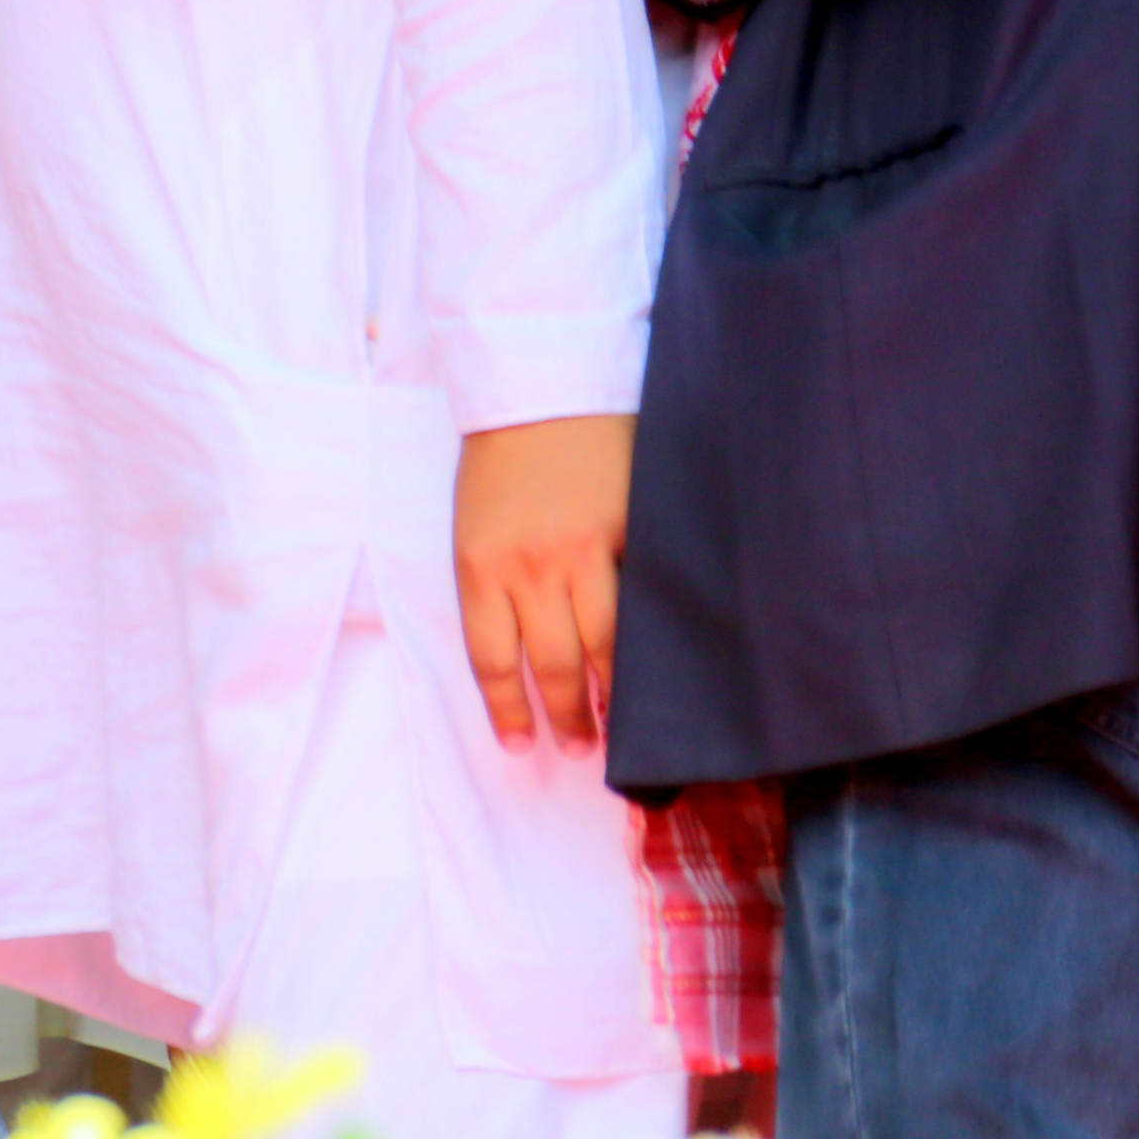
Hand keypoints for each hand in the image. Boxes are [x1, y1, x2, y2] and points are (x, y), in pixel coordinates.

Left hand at [454, 411, 634, 744]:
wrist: (544, 387)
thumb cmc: (501, 460)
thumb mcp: (474, 526)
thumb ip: (497, 587)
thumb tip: (526, 655)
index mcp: (481, 564)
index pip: (493, 660)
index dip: (509, 712)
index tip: (523, 749)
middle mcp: (535, 565)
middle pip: (554, 665)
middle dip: (569, 717)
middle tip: (583, 751)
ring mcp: (591, 549)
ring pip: (607, 646)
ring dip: (614, 696)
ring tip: (624, 729)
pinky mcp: (636, 531)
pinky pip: (648, 602)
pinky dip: (655, 643)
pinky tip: (664, 673)